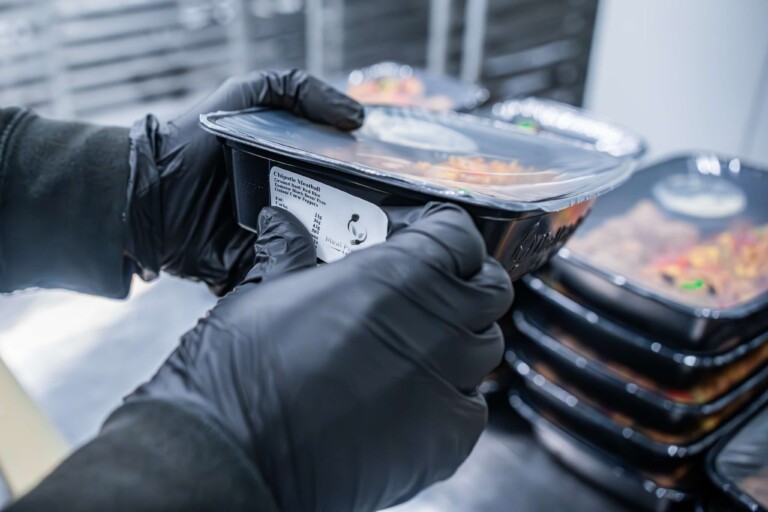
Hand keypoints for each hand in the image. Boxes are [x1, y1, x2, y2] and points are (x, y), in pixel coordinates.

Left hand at [127, 69, 362, 294]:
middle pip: (337, 221)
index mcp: (293, 170)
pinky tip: (324, 282)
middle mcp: (289, 205)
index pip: (342, 180)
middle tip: (383, 233)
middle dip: (360, 230)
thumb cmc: (194, 139)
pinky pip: (284, 280)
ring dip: (336, 259)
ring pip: (317, 255)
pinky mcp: (254, 269)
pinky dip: (300, 282)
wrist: (148, 193)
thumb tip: (357, 116)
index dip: (368, 185)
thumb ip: (297, 89)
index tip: (394, 191)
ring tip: (362, 260)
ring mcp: (272, 240)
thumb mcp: (245, 95)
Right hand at [128, 202, 513, 511]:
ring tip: (417, 346)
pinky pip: (472, 406)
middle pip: (490, 289)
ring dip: (460, 340)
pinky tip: (411, 398)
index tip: (427, 241)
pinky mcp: (446, 440)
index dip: (445, 235)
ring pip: (485, 347)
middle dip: (466, 283)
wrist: (230, 457)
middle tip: (431, 290)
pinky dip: (453, 397)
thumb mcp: (263, 292)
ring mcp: (446, 385)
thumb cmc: (240, 376)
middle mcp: (434, 326)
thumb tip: (283, 228)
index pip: (460, 234)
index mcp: (395, 276)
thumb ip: (289, 255)